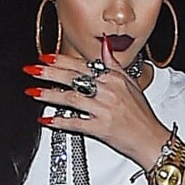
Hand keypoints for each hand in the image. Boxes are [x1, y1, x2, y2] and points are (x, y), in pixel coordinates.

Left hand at [23, 37, 168, 168]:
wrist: (152, 138)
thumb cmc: (142, 114)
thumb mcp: (131, 83)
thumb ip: (114, 64)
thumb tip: (105, 45)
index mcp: (114, 78)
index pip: (82, 65)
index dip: (62, 60)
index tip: (45, 57)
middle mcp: (108, 91)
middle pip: (73, 78)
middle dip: (49, 73)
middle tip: (32, 69)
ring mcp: (104, 109)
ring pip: (71, 99)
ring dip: (49, 95)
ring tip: (32, 92)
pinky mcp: (101, 128)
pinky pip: (75, 123)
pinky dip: (59, 121)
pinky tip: (46, 120)